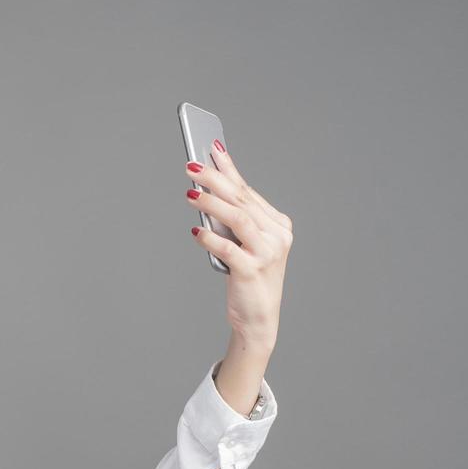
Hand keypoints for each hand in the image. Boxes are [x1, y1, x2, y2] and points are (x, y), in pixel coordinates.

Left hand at [185, 140, 292, 350]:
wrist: (258, 320)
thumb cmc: (248, 279)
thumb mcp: (244, 245)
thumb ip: (233, 222)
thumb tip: (207, 191)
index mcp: (278, 225)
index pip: (248, 191)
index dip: (228, 169)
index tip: (211, 148)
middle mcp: (277, 236)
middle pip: (241, 200)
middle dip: (214, 179)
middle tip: (191, 166)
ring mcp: (267, 253)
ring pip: (237, 219)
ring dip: (211, 203)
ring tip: (189, 193)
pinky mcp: (252, 271)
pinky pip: (228, 249)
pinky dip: (210, 238)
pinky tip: (195, 230)